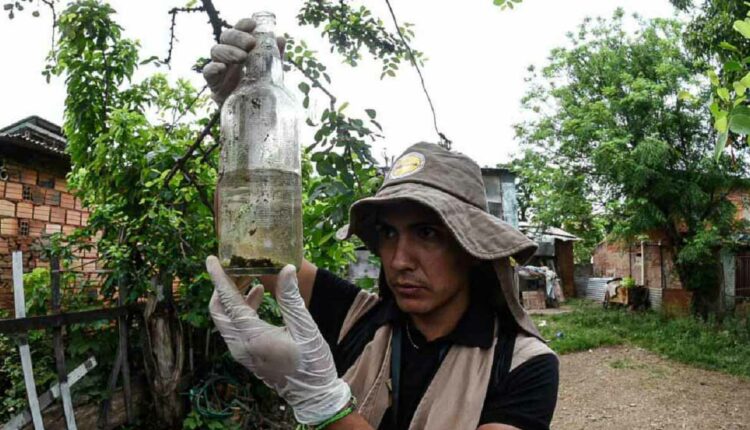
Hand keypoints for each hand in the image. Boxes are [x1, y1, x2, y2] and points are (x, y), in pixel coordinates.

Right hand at [203, 18, 285, 103]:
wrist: (249, 113)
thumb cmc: (258, 87)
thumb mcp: (270, 72)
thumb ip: (274, 56)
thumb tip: (280, 39)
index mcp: (240, 49)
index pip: (238, 31)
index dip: (242, 25)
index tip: (252, 24)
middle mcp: (228, 56)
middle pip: (226, 37)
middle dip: (238, 37)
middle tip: (250, 44)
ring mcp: (220, 69)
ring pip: (216, 51)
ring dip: (229, 51)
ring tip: (242, 57)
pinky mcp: (214, 85)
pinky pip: (208, 72)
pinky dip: (213, 68)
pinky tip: (222, 68)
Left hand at [206, 256, 350, 424]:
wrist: (313, 395)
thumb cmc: (312, 363)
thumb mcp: (306, 328)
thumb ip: (292, 298)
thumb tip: (286, 268)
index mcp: (253, 337)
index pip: (229, 301)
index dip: (219, 278)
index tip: (211, 259)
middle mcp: (240, 346)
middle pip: (218, 311)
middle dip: (222, 287)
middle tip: (236, 268)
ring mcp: (241, 353)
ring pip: (224, 320)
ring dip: (232, 298)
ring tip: (252, 280)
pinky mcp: (246, 356)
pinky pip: (234, 329)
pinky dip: (240, 311)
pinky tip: (258, 299)